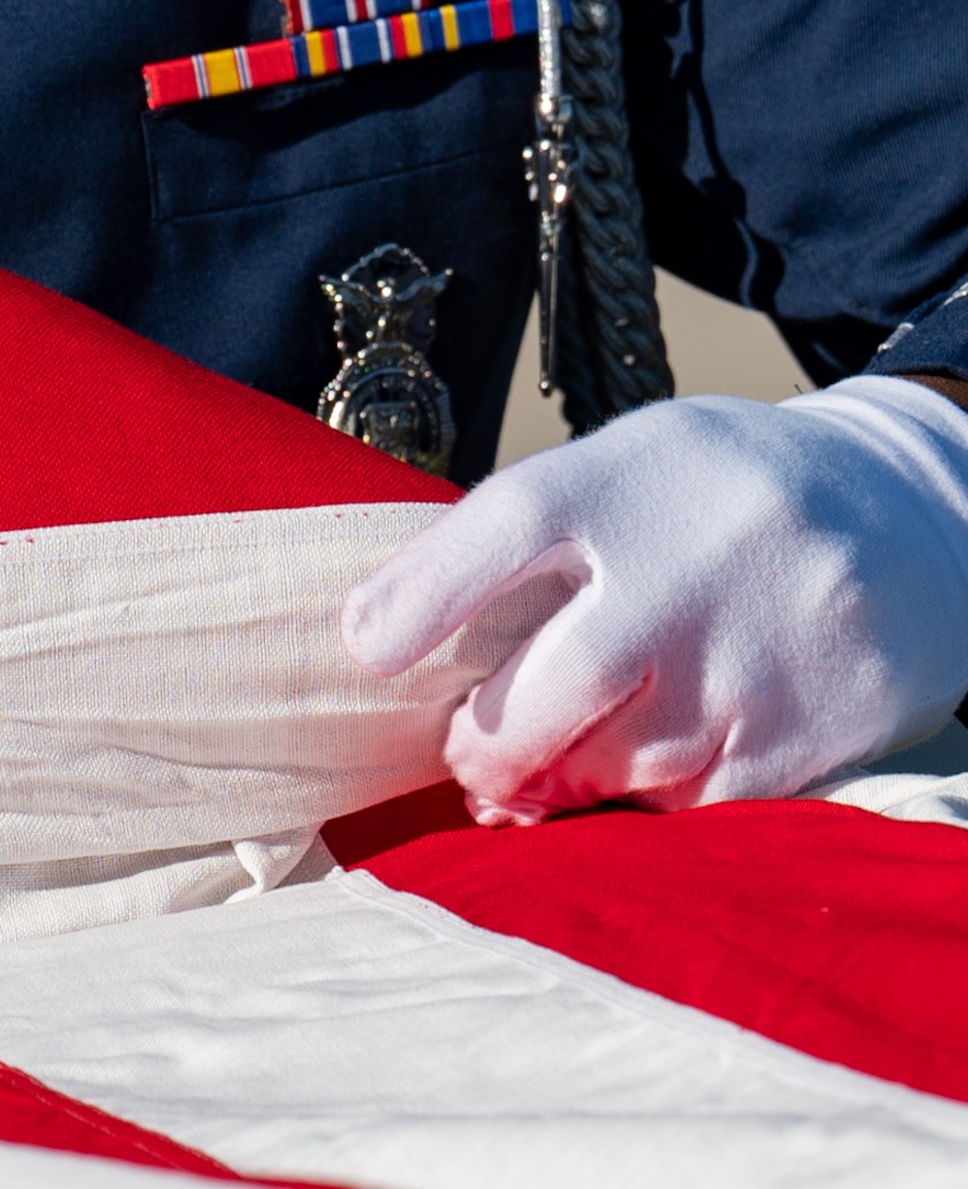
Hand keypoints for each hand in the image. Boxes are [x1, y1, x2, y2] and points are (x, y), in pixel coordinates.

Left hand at [341, 376, 967, 823]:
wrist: (915, 513)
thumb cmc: (715, 501)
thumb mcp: (624, 469)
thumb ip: (519, 541)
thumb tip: (384, 637)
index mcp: (630, 479)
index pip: (507, 526)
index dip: (422, 596)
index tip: (367, 649)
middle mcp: (696, 563)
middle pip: (556, 689)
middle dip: (488, 748)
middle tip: (468, 759)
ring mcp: (761, 653)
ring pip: (618, 766)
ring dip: (561, 785)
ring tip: (548, 772)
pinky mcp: (812, 729)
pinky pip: (691, 808)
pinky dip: (643, 810)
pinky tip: (633, 784)